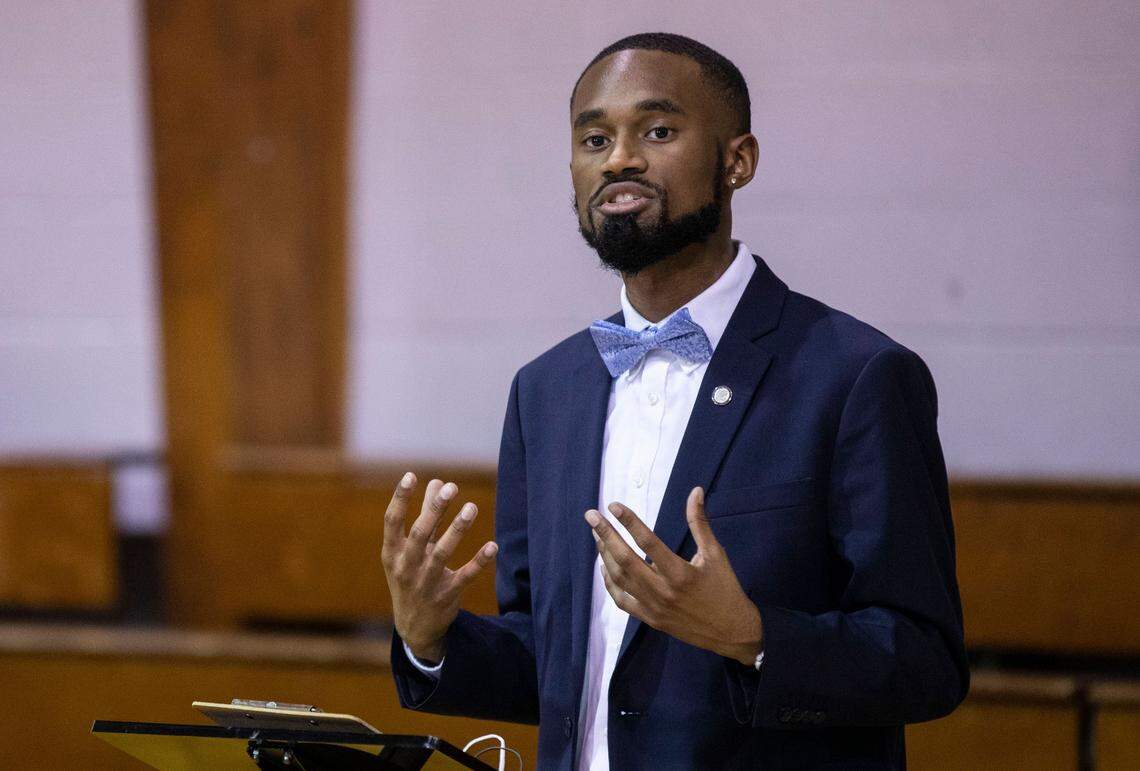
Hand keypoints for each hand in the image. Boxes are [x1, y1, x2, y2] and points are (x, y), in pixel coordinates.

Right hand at [381, 472, 497, 662]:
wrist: (414, 626)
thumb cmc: (411, 575)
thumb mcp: (409, 549)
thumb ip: (423, 515)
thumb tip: (434, 481)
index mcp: (392, 552)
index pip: (392, 521)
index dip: (400, 498)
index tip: (411, 476)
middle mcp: (406, 566)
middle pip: (420, 533)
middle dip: (435, 509)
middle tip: (451, 487)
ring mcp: (426, 582)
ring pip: (443, 553)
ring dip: (458, 529)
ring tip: (472, 507)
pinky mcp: (447, 595)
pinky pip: (465, 576)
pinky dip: (479, 561)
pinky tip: (493, 546)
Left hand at [585, 487, 762, 665]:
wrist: (732, 633)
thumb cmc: (725, 589)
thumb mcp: (715, 554)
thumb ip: (700, 522)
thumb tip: (695, 491)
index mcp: (680, 573)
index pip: (647, 542)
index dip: (628, 522)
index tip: (613, 506)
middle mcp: (663, 591)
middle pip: (625, 559)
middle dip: (606, 535)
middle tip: (591, 516)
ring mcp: (653, 607)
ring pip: (620, 579)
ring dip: (605, 555)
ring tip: (597, 535)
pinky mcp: (650, 619)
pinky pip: (622, 601)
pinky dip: (610, 584)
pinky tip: (604, 567)